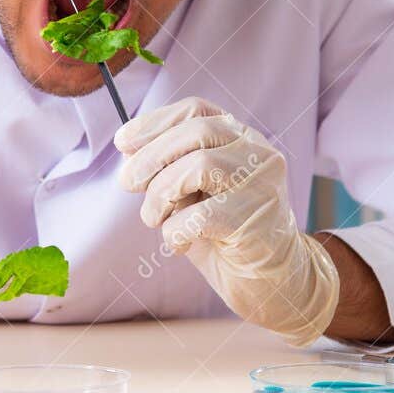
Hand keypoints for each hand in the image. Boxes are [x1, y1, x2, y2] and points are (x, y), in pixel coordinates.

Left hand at [115, 97, 340, 345]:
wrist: (271, 282)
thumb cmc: (224, 235)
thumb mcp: (189, 195)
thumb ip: (165, 169)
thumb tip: (128, 150)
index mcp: (241, 138)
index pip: (196, 110)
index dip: (154, 122)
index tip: (123, 142)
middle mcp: (258, 152)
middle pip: (197, 131)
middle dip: (151, 156)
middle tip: (127, 184)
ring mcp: (263, 184)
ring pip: (199, 166)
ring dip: (160, 196)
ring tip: (155, 219)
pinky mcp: (257, 219)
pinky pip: (199, 216)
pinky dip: (174, 231)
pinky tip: (179, 245)